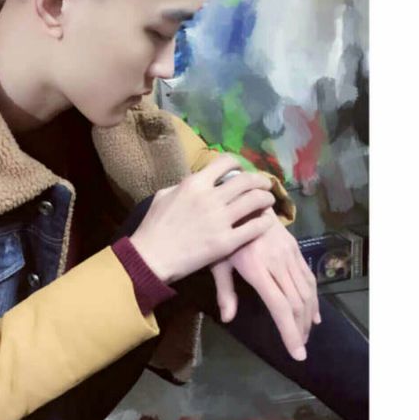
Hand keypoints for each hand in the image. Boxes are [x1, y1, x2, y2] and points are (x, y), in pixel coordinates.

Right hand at [130, 154, 276, 283]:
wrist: (150, 257)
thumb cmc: (153, 227)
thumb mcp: (164, 196)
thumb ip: (184, 186)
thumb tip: (198, 181)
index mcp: (194, 183)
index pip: (225, 162)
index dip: (238, 164)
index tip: (242, 170)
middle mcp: (210, 197)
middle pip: (246, 180)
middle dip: (260, 180)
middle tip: (264, 185)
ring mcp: (220, 220)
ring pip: (255, 201)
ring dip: (266, 198)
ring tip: (268, 201)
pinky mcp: (226, 242)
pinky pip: (254, 228)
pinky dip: (264, 222)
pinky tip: (265, 222)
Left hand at [209, 208, 320, 361]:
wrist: (241, 201)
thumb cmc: (222, 233)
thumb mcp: (217, 261)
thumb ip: (224, 290)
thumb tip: (228, 319)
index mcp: (256, 268)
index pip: (279, 306)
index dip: (289, 332)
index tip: (297, 353)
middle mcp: (277, 262)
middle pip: (296, 303)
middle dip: (300, 329)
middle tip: (300, 348)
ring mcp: (288, 254)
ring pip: (306, 291)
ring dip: (308, 316)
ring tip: (305, 335)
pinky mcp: (295, 248)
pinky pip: (308, 277)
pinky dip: (313, 298)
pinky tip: (313, 314)